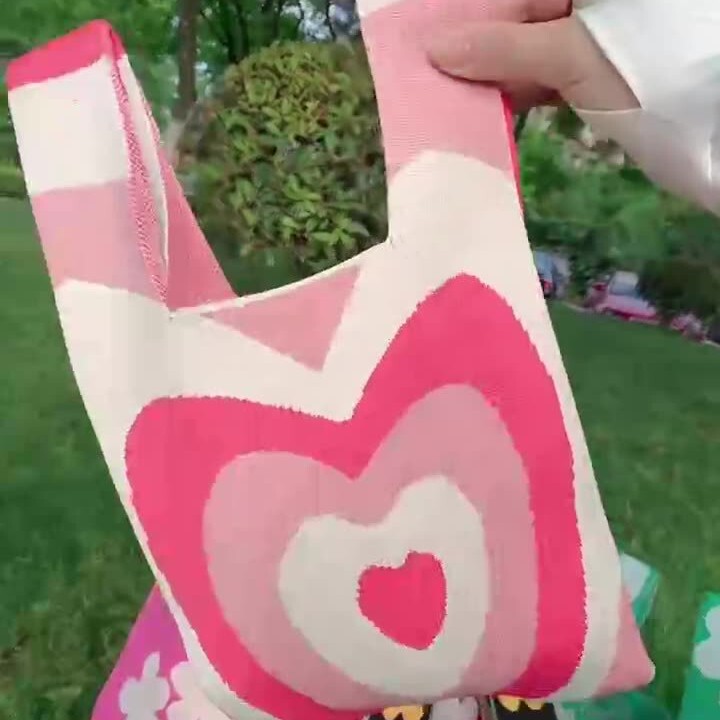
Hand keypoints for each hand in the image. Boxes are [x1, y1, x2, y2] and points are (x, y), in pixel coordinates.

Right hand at [426, 0, 636, 112]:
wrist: (702, 124)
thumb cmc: (642, 69)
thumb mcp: (571, 53)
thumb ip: (504, 49)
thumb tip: (436, 51)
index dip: (469, 20)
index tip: (429, 49)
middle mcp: (579, 7)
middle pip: (514, 22)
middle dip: (475, 52)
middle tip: (432, 79)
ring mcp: (585, 40)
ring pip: (524, 53)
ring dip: (492, 80)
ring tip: (451, 102)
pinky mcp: (588, 75)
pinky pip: (541, 78)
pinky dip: (516, 96)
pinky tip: (487, 113)